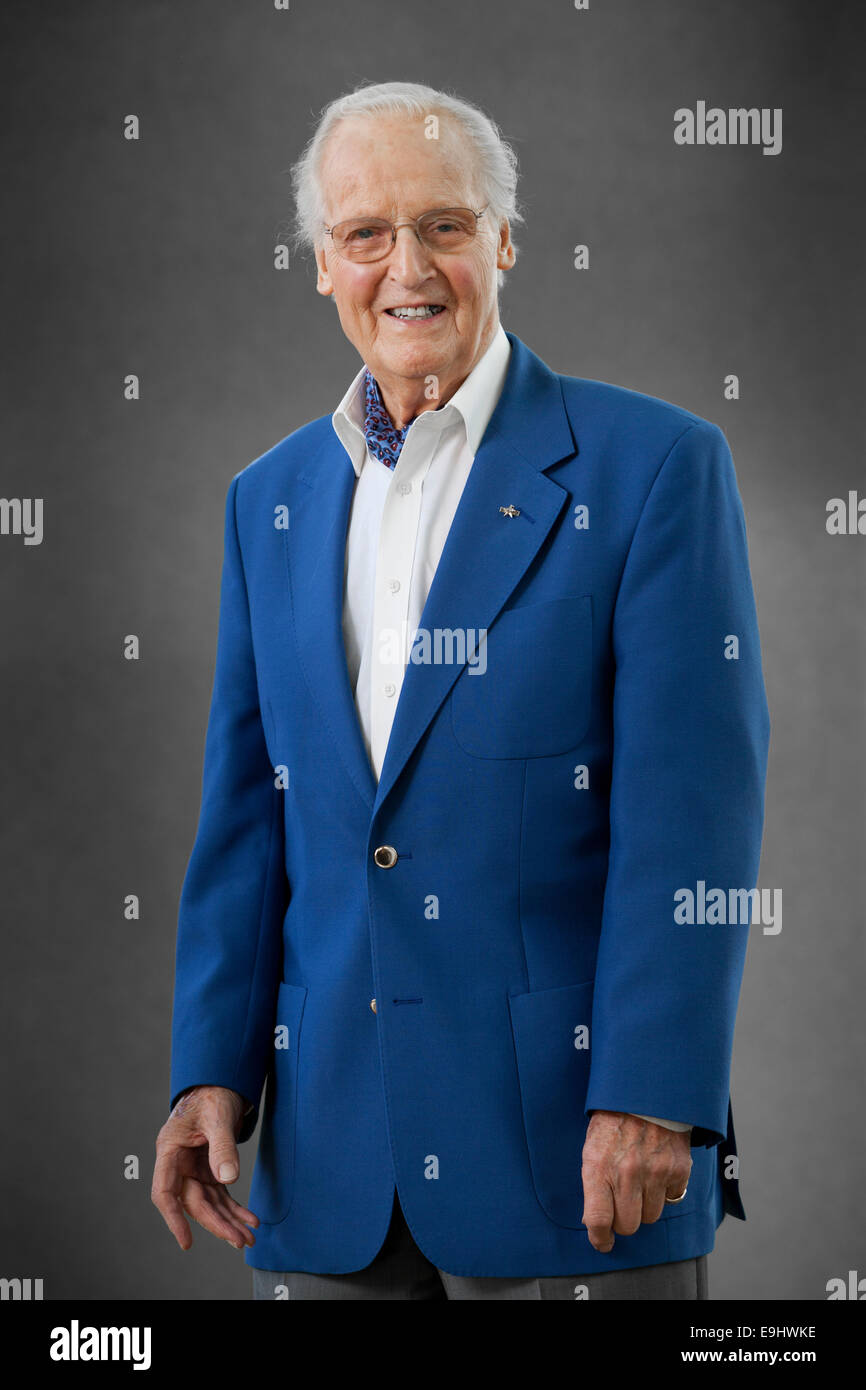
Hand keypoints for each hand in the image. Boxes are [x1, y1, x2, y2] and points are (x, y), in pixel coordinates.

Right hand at [151, 1085, 259, 1250]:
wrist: (221, 1081)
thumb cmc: (213, 1094)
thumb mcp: (218, 1116)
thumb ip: (222, 1147)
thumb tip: (228, 1179)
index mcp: (170, 1150)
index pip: (165, 1192)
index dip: (173, 1218)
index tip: (186, 1242)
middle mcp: (179, 1164)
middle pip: (194, 1202)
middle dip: (217, 1224)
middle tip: (240, 1241)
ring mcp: (194, 1169)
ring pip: (209, 1203)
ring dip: (228, 1221)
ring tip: (249, 1239)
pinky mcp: (209, 1169)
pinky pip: (221, 1195)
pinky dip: (235, 1208)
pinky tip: (249, 1221)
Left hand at [581, 1110, 691, 1252]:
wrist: (645, 1092)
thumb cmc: (613, 1120)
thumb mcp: (592, 1148)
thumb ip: (593, 1184)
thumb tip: (594, 1222)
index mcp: (599, 1166)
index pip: (598, 1219)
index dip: (599, 1238)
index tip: (603, 1242)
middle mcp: (627, 1173)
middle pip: (628, 1225)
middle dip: (623, 1221)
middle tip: (622, 1205)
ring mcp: (655, 1172)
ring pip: (651, 1217)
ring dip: (645, 1207)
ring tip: (640, 1183)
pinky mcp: (678, 1169)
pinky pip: (672, 1199)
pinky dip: (665, 1192)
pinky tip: (657, 1171)